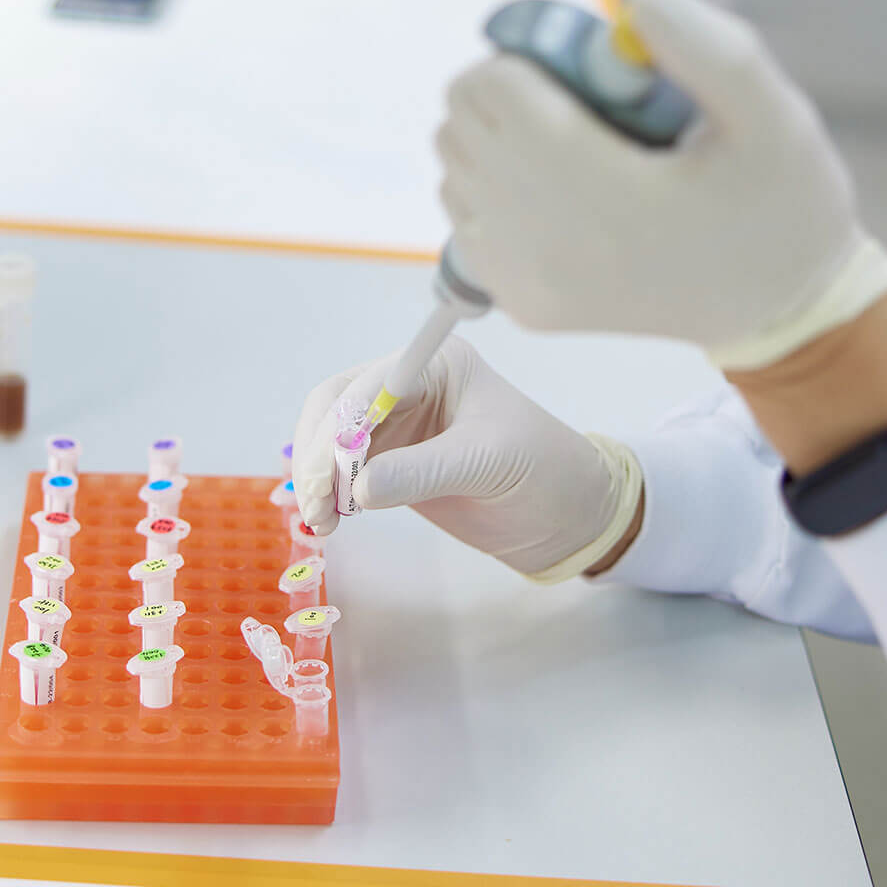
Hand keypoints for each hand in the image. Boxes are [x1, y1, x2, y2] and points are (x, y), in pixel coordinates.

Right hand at [291, 338, 642, 580]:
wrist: (569, 513)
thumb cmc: (543, 469)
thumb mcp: (486, 462)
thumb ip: (421, 472)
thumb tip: (356, 488)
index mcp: (435, 366)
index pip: (367, 386)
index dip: (338, 427)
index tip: (328, 474)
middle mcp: (410, 389)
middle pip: (337, 409)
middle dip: (319, 453)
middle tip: (316, 503)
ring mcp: (400, 428)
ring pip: (332, 442)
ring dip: (318, 478)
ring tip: (321, 520)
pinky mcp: (395, 466)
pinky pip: (346, 472)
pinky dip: (329, 494)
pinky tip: (325, 519)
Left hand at [437, 0, 886, 367]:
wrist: (779, 310)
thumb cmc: (782, 207)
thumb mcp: (775, 116)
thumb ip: (709, 45)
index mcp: (603, 192)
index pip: (491, 92)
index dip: (525, 60)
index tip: (582, 74)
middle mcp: (547, 243)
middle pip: (460, 124)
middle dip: (509, 93)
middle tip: (585, 106)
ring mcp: (527, 281)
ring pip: (455, 169)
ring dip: (498, 141)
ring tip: (576, 149)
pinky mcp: (522, 304)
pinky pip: (464, 220)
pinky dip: (495, 194)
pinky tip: (561, 194)